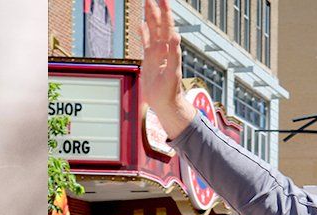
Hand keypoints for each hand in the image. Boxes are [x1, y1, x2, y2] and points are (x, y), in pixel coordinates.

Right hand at [140, 0, 194, 137]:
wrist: (165, 103)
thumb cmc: (170, 91)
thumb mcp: (172, 72)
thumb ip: (174, 54)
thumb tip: (175, 35)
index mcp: (169, 49)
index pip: (167, 25)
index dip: (165, 11)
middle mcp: (163, 48)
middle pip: (159, 24)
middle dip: (155, 9)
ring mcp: (156, 53)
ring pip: (152, 30)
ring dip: (150, 16)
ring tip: (147, 3)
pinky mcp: (149, 59)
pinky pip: (146, 41)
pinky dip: (143, 32)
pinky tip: (141, 25)